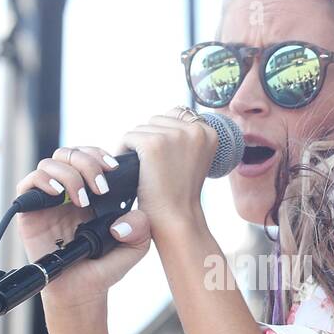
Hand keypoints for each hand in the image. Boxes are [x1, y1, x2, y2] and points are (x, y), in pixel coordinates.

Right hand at [13, 146, 151, 309]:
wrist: (83, 291)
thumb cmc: (105, 266)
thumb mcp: (135, 247)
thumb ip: (141, 228)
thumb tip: (127, 216)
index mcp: (91, 191)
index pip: (90, 156)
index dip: (99, 155)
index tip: (114, 168)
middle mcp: (68, 191)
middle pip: (69, 153)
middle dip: (87, 162)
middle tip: (100, 187)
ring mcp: (48, 200)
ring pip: (50, 164)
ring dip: (69, 174)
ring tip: (82, 199)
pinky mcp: (29, 213)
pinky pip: (27, 184)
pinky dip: (42, 181)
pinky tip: (59, 194)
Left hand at [115, 109, 217, 232]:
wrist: (177, 218)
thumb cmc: (180, 193)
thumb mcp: (193, 158)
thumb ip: (184, 136)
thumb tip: (160, 119)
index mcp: (209, 131)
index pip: (176, 115)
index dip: (164, 136)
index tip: (163, 159)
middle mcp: (195, 129)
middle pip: (158, 120)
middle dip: (150, 139)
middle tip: (152, 167)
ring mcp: (175, 135)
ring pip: (142, 128)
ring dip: (137, 147)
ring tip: (144, 169)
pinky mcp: (154, 144)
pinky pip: (129, 137)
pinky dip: (124, 151)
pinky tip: (133, 169)